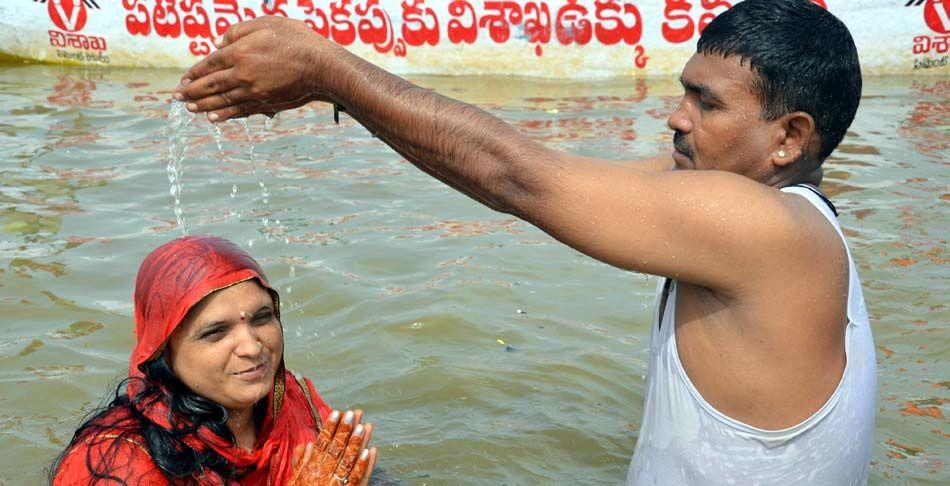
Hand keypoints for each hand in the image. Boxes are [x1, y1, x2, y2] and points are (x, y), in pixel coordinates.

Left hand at [174, 16, 345, 121]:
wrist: (321, 66)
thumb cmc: (296, 40)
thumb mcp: (266, 23)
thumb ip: (238, 31)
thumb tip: (217, 43)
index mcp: (239, 52)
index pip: (209, 64)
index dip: (194, 72)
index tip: (183, 79)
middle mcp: (241, 74)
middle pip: (210, 85)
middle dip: (191, 91)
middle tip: (177, 97)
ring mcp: (253, 91)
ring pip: (222, 100)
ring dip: (203, 105)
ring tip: (190, 109)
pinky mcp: (265, 103)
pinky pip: (240, 110)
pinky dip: (225, 115)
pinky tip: (214, 118)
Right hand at [288, 409, 377, 485]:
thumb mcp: (294, 481)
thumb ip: (300, 463)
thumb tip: (306, 444)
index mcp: (310, 470)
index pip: (322, 444)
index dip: (330, 428)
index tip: (336, 412)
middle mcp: (323, 475)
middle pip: (337, 449)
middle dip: (346, 430)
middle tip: (354, 413)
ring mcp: (336, 484)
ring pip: (349, 460)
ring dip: (358, 443)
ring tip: (365, 426)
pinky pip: (357, 479)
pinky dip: (364, 465)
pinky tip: (371, 451)